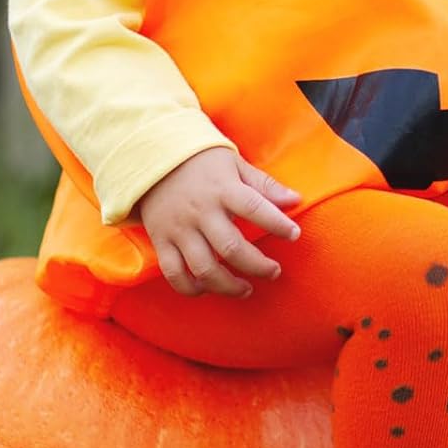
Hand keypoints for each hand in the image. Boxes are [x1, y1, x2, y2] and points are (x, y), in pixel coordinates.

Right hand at [135, 146, 302, 297]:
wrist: (152, 158)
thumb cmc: (202, 162)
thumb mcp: (235, 164)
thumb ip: (265, 185)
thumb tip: (295, 200)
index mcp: (222, 188)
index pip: (254, 207)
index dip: (277, 223)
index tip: (294, 235)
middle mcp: (201, 211)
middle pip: (231, 247)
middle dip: (257, 265)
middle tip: (274, 271)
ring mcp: (179, 229)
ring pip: (204, 268)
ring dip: (228, 285)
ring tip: (247, 289)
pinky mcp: (161, 241)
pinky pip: (174, 274)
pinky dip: (191, 288)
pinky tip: (209, 289)